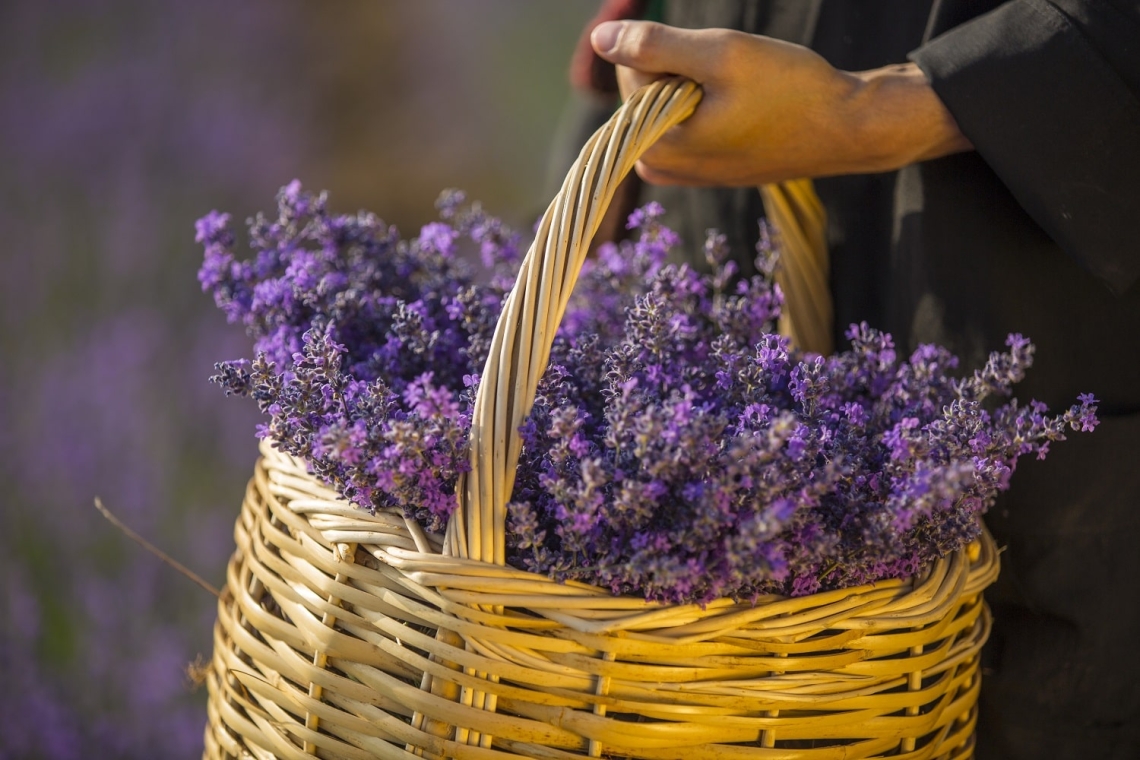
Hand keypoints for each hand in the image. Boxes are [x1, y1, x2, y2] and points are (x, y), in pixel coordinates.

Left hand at [590, 20, 971, 185]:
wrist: (847, 131)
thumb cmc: (790, 92)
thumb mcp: (722, 55)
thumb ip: (655, 46)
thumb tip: (601, 39)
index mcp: (657, 148)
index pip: (630, 78)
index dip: (670, 53)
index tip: (715, 60)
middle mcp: (663, 169)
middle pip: (648, 95)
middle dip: (683, 72)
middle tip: (735, 78)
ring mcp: (686, 175)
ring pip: (671, 106)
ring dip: (699, 87)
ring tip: (743, 95)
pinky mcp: (708, 171)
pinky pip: (690, 123)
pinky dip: (711, 105)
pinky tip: (747, 109)